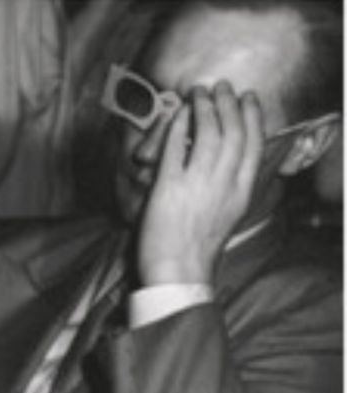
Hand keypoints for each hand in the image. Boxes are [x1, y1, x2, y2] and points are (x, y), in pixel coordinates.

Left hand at [136, 84, 264, 287]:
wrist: (178, 274)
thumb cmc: (198, 249)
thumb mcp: (227, 214)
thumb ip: (230, 186)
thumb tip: (226, 161)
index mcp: (242, 191)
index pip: (254, 143)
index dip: (253, 115)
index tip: (249, 98)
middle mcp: (224, 184)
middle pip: (233, 131)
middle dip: (228, 103)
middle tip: (220, 87)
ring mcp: (197, 185)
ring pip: (207, 133)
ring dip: (204, 108)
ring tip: (199, 93)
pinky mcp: (169, 189)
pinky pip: (176, 148)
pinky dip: (178, 126)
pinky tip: (177, 114)